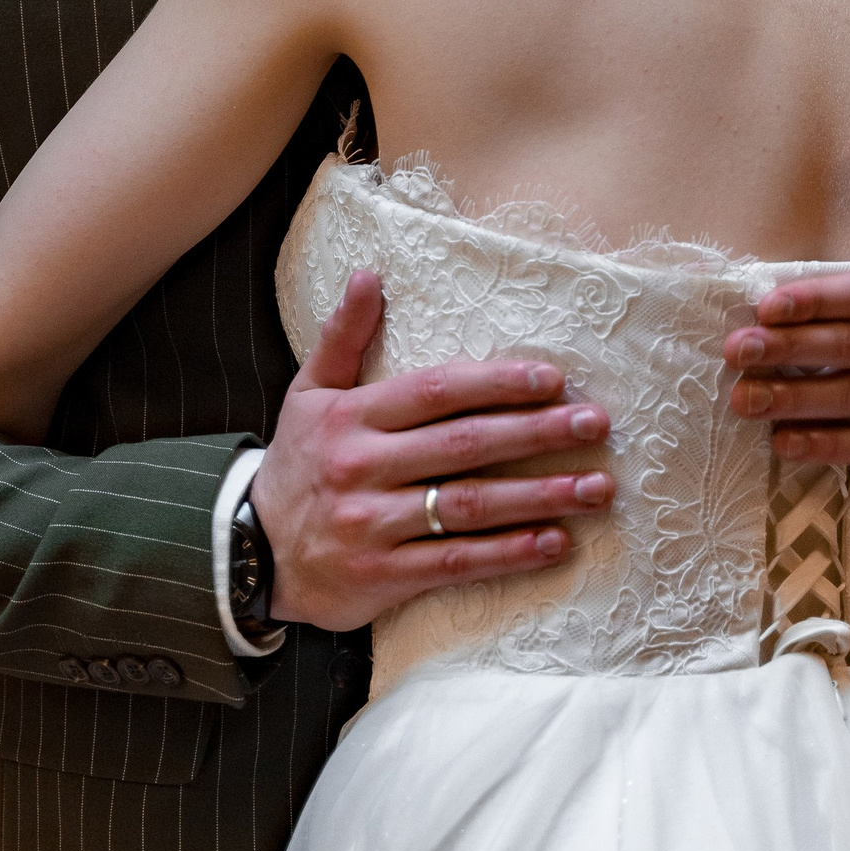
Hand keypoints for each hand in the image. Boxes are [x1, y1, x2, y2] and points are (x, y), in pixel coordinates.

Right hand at [252, 272, 612, 632]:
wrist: (252, 553)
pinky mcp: (384, 575)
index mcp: (352, 417)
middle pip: (464, 446)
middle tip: (595, 423)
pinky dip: (510, 553)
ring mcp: (374, 524)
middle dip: (537, 432)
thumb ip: (343, 336)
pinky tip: (556, 542)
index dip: (497, 383)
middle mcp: (363, 467)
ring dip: (540, 496)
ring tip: (597, 487)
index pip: (436, 391)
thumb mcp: (309, 393)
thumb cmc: (299, 463)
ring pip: (470, 506)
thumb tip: (368, 274)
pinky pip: (457, 563)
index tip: (554, 379)